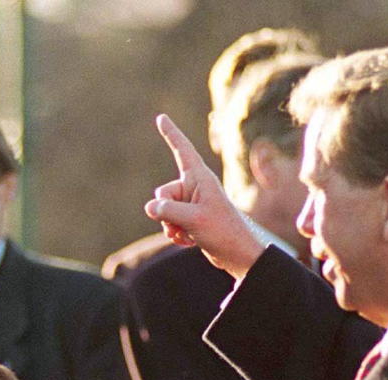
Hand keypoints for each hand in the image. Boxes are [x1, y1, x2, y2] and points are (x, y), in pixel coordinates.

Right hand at [144, 114, 265, 278]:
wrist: (237, 254)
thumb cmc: (222, 231)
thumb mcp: (193, 219)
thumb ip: (168, 211)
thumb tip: (150, 208)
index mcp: (199, 177)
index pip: (182, 150)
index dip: (171, 134)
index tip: (161, 117)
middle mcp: (194, 187)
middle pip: (162, 193)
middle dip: (166, 212)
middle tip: (184, 224)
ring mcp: (191, 203)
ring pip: (162, 211)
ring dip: (170, 226)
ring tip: (189, 234)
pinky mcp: (189, 218)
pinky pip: (169, 223)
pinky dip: (175, 234)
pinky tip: (190, 241)